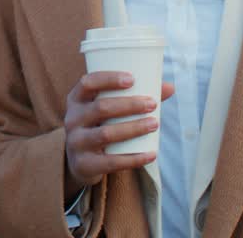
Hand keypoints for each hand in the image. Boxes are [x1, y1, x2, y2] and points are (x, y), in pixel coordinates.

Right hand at [63, 72, 175, 200]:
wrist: (80, 161)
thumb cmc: (100, 125)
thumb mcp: (107, 109)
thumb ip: (136, 96)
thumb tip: (170, 87)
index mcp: (76, 99)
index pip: (87, 82)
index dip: (108, 79)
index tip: (132, 79)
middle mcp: (72, 119)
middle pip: (100, 108)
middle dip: (129, 105)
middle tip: (152, 104)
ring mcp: (76, 142)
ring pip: (106, 134)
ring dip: (133, 128)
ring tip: (155, 124)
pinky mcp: (84, 164)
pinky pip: (111, 162)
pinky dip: (133, 158)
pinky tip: (151, 154)